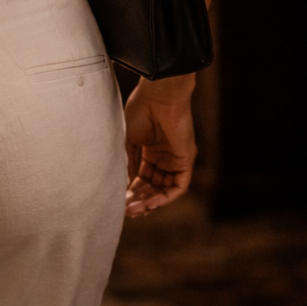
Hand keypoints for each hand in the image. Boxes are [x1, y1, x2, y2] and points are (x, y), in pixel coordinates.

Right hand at [124, 76, 196, 216]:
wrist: (158, 95)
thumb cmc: (141, 109)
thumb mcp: (129, 138)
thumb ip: (128, 161)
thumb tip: (124, 182)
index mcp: (151, 148)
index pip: (143, 177)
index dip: (132, 190)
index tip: (120, 200)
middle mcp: (164, 155)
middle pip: (153, 186)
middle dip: (140, 199)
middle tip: (126, 210)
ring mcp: (176, 158)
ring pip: (165, 189)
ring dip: (151, 202)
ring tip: (134, 209)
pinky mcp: (186, 160)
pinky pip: (178, 186)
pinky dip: (165, 198)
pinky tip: (150, 204)